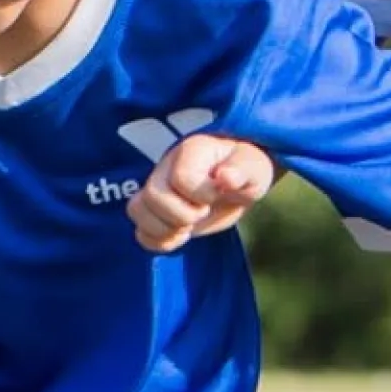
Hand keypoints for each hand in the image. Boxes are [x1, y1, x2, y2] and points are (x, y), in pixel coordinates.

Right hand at [128, 132, 277, 252]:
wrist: (238, 179)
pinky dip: (158, 241)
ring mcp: (156, 189)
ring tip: (188, 227)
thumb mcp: (254, 168)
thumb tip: (226, 178)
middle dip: (183, 214)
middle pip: (153, 195)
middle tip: (203, 212)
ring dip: (166, 229)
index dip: (202, 195)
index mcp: (191, 151)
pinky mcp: (153, 211)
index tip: (218, 194)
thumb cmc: (246, 170)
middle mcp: (166, 167)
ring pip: (136, 210)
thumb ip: (242, 170)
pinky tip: (180, 236)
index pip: (182, 178)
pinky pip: (139, 232)